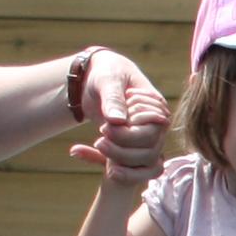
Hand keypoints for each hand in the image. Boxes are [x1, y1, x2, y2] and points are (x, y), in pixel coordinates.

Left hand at [72, 65, 168, 184]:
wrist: (94, 77)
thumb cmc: (105, 72)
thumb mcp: (108, 80)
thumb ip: (113, 98)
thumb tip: (118, 121)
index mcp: (157, 107)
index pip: (152, 134)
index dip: (129, 134)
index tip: (107, 124)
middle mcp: (155, 125)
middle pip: (149, 152)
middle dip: (122, 148)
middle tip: (100, 135)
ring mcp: (143, 136)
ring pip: (140, 162)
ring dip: (117, 157)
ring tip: (97, 142)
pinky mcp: (128, 144)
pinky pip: (124, 163)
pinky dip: (101, 160)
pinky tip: (78, 151)